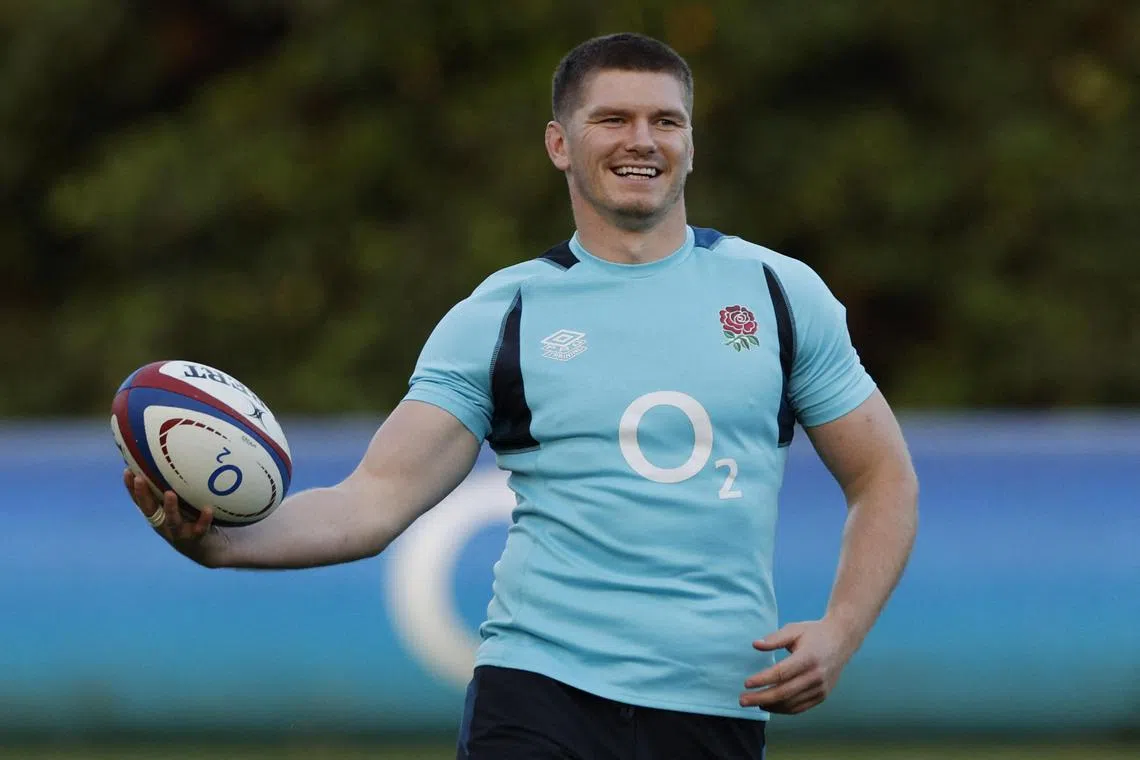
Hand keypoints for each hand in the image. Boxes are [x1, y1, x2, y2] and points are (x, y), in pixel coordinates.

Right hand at [123, 469, 228, 566]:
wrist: (211, 549)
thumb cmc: (194, 520)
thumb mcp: (184, 504)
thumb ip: (178, 487)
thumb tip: (174, 460)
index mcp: (159, 515)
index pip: (141, 501)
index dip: (132, 488)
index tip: (127, 470)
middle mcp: (165, 524)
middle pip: (150, 510)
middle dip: (143, 495)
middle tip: (139, 479)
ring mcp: (180, 532)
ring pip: (172, 521)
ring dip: (170, 508)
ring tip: (170, 494)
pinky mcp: (197, 539)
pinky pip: (200, 529)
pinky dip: (203, 519)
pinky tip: (208, 509)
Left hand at [739, 619, 856, 714]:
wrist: (842, 640)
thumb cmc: (814, 633)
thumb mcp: (794, 629)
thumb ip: (774, 638)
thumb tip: (755, 645)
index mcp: (808, 658)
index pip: (781, 673)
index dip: (763, 679)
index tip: (746, 683)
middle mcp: (816, 676)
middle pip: (784, 692)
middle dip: (761, 698)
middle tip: (743, 700)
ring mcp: (821, 688)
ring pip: (792, 703)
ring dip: (771, 706)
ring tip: (753, 703)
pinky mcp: (823, 695)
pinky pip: (801, 707)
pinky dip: (784, 709)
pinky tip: (770, 705)